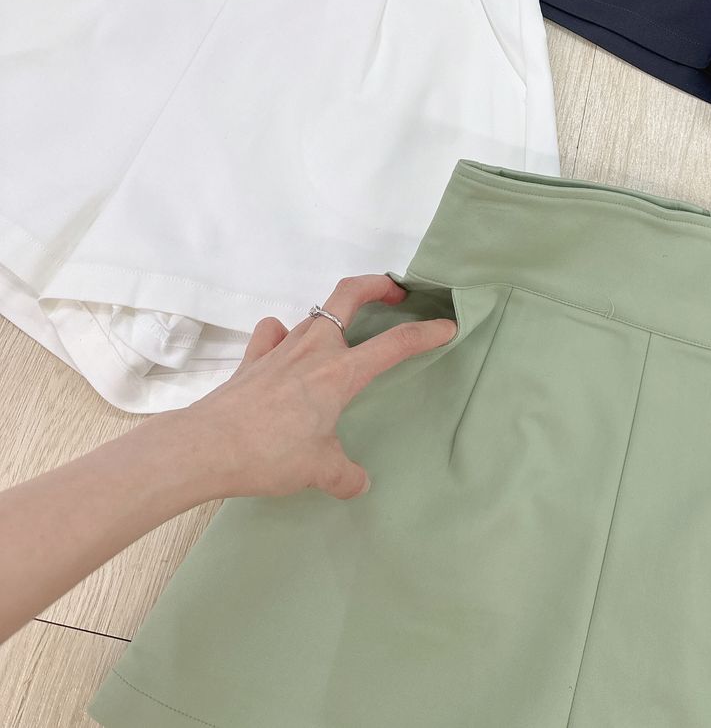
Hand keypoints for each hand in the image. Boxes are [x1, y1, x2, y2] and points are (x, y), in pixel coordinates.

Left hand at [169, 275, 455, 501]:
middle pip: (350, 294)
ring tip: (344, 332)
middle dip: (378, 284)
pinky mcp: (252, 358)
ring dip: (334, 315)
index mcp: (340, 372)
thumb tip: (357, 483)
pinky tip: (284, 347)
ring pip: (314, 313)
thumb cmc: (270, 453)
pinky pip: (272, 333)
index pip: (394, 344)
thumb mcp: (317, 470)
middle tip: (396, 292)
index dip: (426, 333)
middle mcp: (314, 349)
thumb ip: (344, 475)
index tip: (447, 326)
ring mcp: (280, 348)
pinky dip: (282, 334)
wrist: (207, 446)